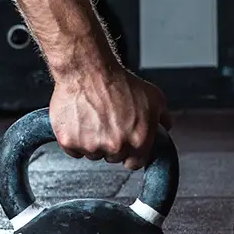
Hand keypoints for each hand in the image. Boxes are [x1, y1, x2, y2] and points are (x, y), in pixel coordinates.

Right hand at [49, 65, 171, 169]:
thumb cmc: (118, 81)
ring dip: (92, 142)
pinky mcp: (69, 141)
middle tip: (107, 123)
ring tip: (92, 118)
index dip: (130, 153)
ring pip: (91, 154)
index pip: (134, 163)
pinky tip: (79, 122)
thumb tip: (165, 126)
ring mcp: (90, 146)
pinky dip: (73, 139)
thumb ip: (163, 117)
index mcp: (138, 141)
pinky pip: (72, 150)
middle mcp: (115, 146)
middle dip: (111, 144)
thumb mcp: (153, 97)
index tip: (125, 144)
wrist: (87, 69)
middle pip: (112, 158)